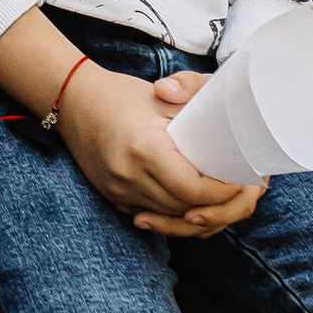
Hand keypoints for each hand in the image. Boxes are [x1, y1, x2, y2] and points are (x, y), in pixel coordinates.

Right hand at [56, 65, 263, 237]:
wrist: (71, 99)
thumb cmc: (120, 93)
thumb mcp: (160, 94)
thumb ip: (195, 103)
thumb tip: (227, 122)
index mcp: (143, 147)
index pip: (194, 189)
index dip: (224, 193)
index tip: (241, 181)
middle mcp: (127, 174)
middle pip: (185, 209)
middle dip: (218, 207)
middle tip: (239, 193)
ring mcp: (116, 189)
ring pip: (170, 218)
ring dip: (197, 214)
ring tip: (219, 200)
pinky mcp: (111, 196)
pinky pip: (151, 216)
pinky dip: (173, 214)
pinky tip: (189, 205)